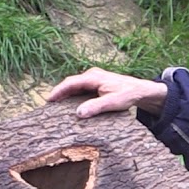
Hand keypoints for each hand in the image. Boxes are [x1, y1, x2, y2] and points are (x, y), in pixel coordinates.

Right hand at [46, 67, 167, 117]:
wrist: (141, 90)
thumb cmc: (128, 94)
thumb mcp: (112, 102)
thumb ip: (96, 107)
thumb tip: (78, 113)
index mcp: (93, 77)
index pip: (70, 83)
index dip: (58, 91)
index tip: (49, 100)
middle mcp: (91, 75)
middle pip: (70, 83)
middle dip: (59, 93)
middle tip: (48, 105)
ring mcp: (94, 79)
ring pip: (75, 86)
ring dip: (66, 94)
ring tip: (55, 105)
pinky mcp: (97, 84)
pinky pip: (81, 88)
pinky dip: (73, 95)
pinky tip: (70, 104)